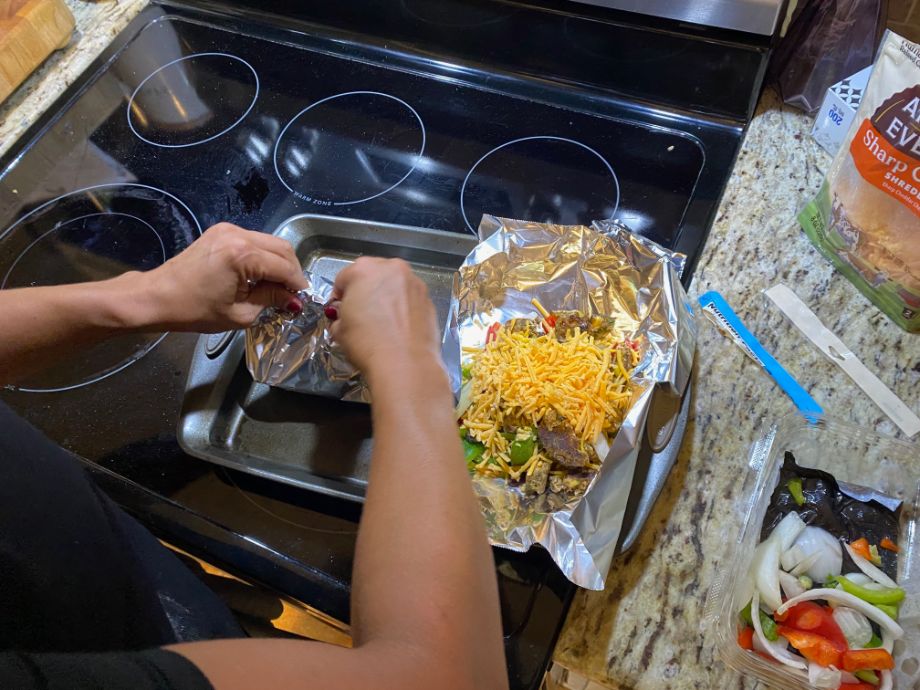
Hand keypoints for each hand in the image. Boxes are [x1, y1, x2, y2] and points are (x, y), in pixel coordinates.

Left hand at [139, 222, 306, 331]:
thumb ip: (271, 300)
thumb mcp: (240, 313)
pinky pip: (254, 241)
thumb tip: (294, 300)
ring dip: (278, 262)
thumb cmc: (195, 310)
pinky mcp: (221, 231)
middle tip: (291, 293)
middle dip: (291, 270)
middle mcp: (238, 234)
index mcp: (242, 255)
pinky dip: (263, 256)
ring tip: (275, 286)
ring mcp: (228, 229)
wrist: (157, 297)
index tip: (302, 300)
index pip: (284, 266)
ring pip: (270, 242)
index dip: (297, 284)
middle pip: (282, 248)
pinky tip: (259, 275)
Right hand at [328, 257, 440, 379]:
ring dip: (386, 298)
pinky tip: (398, 328)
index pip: (343, 278)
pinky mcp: (429, 299)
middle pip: (372, 275)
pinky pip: (410, 299)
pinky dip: (403, 308)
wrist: (405, 364)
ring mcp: (414, 283)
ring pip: (394, 286)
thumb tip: (343, 318)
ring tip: (382, 323)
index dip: (339, 296)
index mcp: (364, 270)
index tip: (340, 311)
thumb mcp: (340, 331)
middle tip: (361, 315)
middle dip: (364, 292)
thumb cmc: (368, 344)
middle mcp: (392, 269)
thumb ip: (339, 317)